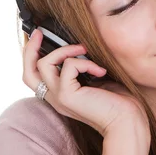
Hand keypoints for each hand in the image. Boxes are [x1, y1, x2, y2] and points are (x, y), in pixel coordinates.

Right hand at [22, 29, 149, 137]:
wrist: (127, 122)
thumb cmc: (119, 102)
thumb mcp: (96, 80)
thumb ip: (83, 68)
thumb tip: (80, 47)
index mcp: (61, 95)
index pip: (35, 76)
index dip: (34, 56)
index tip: (41, 38)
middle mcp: (55, 98)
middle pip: (28, 71)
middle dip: (30, 48)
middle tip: (39, 33)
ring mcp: (59, 98)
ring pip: (43, 64)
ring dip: (64, 50)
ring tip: (84, 49)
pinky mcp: (67, 96)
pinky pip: (68, 66)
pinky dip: (85, 62)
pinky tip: (100, 71)